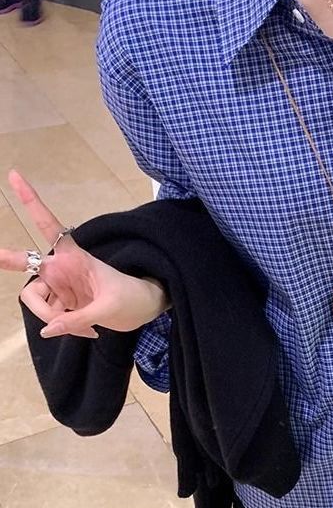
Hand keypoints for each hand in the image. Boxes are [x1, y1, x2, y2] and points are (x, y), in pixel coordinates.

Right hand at [3, 169, 170, 338]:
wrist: (144, 310)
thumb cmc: (131, 298)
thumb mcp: (109, 308)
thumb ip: (78, 319)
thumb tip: (48, 329)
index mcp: (75, 256)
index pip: (49, 225)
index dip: (32, 202)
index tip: (15, 176)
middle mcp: (63, 268)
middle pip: (26, 262)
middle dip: (8, 258)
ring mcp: (60, 286)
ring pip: (35, 299)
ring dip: (52, 317)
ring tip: (85, 327)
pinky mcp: (62, 303)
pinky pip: (48, 316)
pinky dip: (63, 326)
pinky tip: (88, 331)